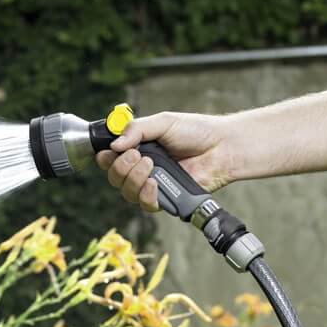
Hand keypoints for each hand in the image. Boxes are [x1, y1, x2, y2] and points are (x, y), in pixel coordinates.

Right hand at [95, 112, 230, 211]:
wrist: (221, 147)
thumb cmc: (196, 132)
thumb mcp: (163, 122)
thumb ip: (136, 130)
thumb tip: (114, 145)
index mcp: (138, 148)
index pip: (110, 157)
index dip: (104, 157)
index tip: (109, 152)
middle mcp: (142, 168)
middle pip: (114, 177)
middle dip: (120, 167)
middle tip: (137, 155)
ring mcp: (153, 184)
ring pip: (127, 192)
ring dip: (133, 179)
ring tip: (150, 165)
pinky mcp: (166, 199)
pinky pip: (146, 205)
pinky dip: (146, 195)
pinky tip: (154, 184)